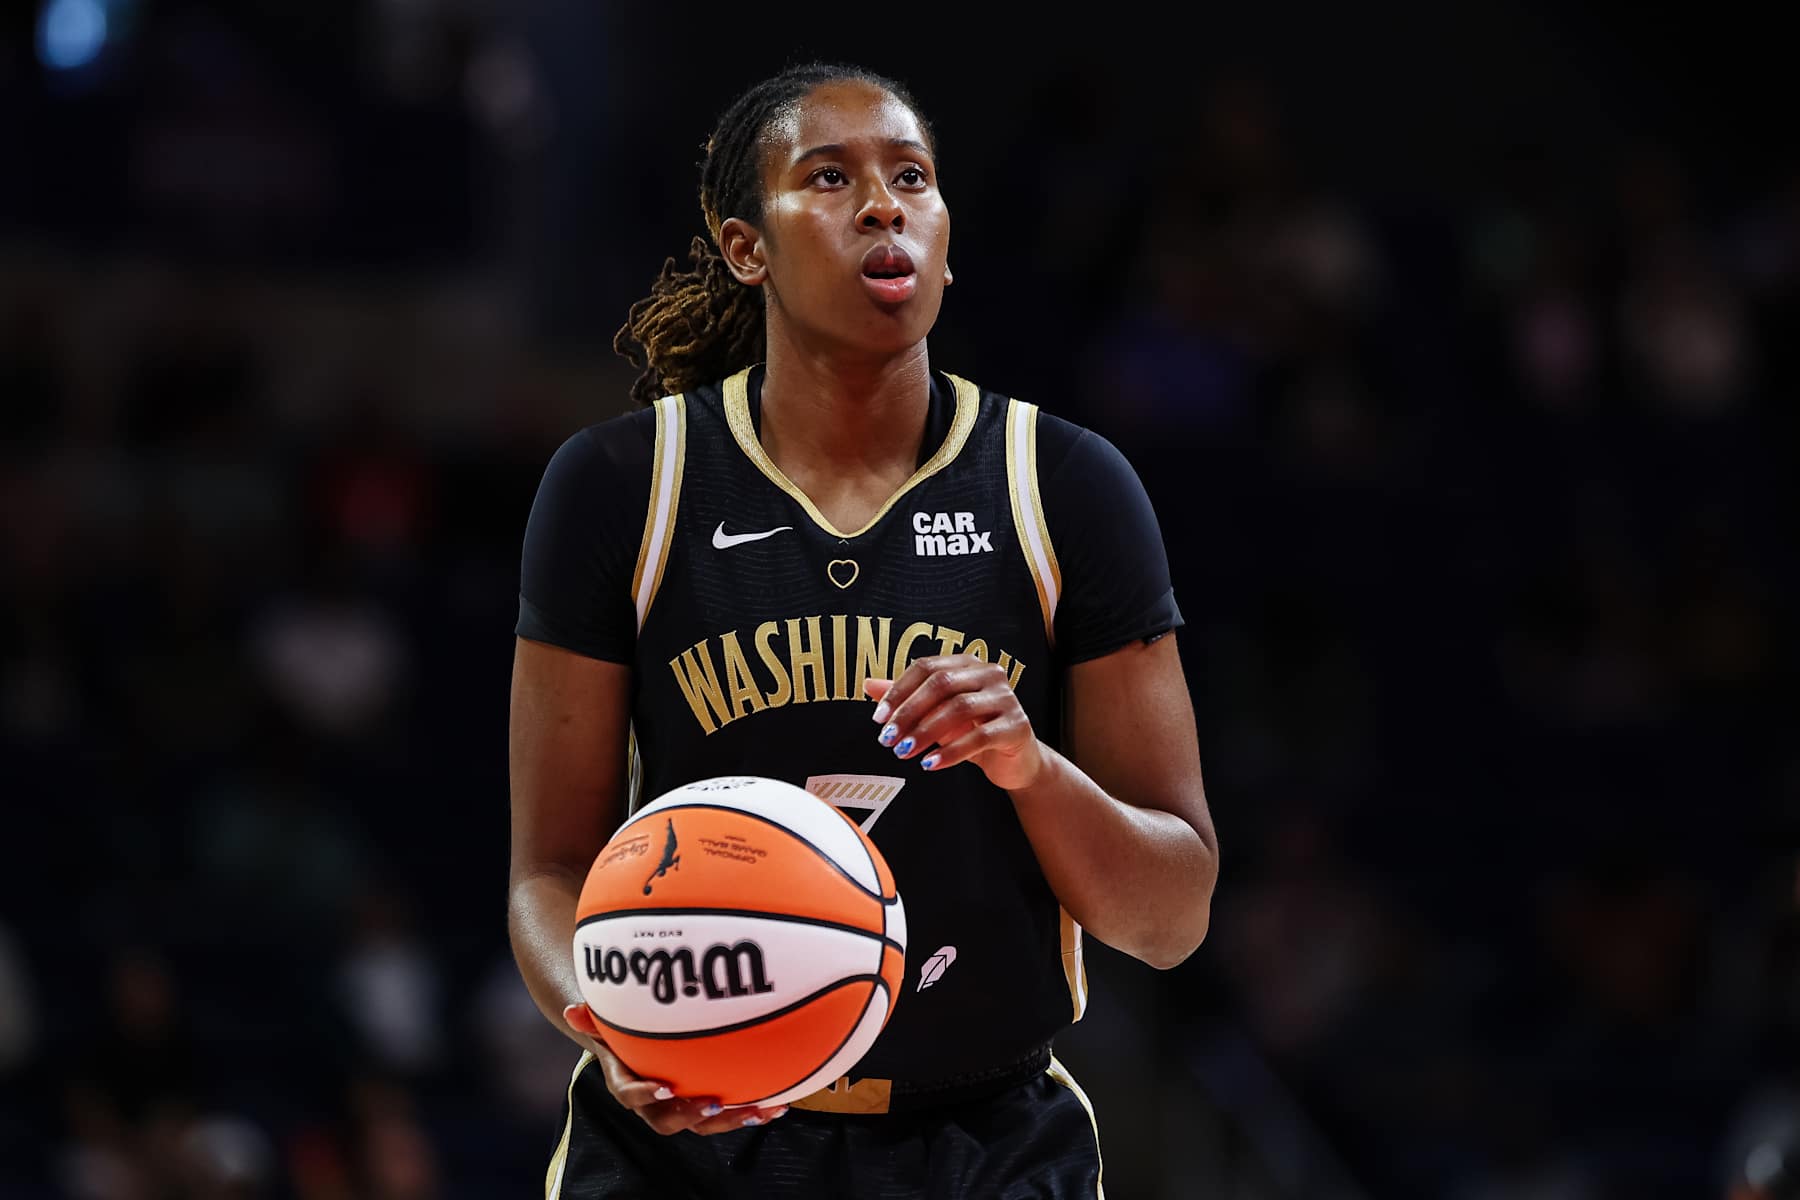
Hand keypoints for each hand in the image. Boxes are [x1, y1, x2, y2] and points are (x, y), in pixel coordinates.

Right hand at [562, 1003, 787, 1134]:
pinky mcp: (710, 1107)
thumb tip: (571, 1008)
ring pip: (706, 1125)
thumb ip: (593, 1019)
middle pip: (671, 1121)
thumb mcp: (607, 1024)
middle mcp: (656, 1105)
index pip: (632, 1097)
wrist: (637, 1051)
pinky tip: (782, 1104)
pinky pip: (730, 1114)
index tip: (666, 1086)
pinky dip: (755, 1110)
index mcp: (629, 1087)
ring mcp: (684, 1109)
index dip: (648, 1095)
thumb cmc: (623, 1035)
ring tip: (759, 1110)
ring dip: (733, 1119)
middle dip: (692, 1115)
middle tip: (712, 1104)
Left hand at [865, 654, 1045, 789]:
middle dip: (909, 712)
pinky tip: (930, 764)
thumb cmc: (974, 731)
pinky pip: (979, 737)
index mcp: (968, 664)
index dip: (899, 691)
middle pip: (942, 684)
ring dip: (926, 732)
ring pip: (959, 708)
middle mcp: (990, 674)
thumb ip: (907, 698)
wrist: (1015, 760)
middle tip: (888, 738)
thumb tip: (868, 685)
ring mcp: (1007, 698)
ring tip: (905, 752)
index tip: (879, 718)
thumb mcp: (936, 714)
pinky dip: (951, 752)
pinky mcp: (1017, 725)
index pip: (927, 667)